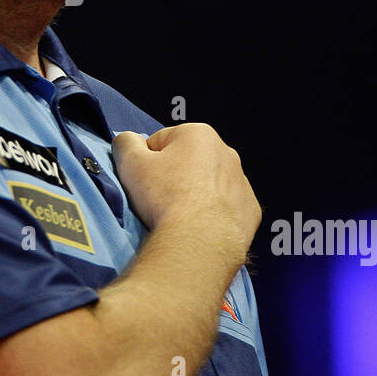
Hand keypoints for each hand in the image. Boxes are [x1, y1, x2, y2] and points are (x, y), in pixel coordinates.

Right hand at [111, 123, 261, 259]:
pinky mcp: (250, 210)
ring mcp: (242, 182)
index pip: (161, 142)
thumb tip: (129, 140)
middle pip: (189, 161)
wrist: (199, 241)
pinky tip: (202, 226)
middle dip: (174, 175)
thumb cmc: (164, 196)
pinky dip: (215, 214)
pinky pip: (227, 207)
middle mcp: (227, 152)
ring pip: (210, 184)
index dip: (147, 162)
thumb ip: (125, 142)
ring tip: (181, 215)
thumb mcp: (130, 163)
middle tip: (160, 200)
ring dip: (196, 193)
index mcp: (199, 134)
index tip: (145, 182)